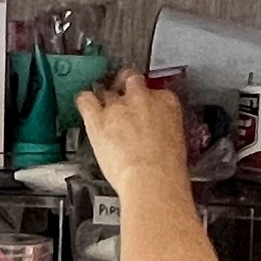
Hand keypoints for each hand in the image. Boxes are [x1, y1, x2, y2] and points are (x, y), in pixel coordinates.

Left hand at [75, 77, 193, 219]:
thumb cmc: (166, 168)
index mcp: (166, 102)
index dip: (146, 98)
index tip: (143, 108)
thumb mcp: (175, 139)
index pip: (154, 90)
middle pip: (130, 81)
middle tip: (123, 100)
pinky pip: (85, 100)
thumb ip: (161, 126)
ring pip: (107, 91)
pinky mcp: (97, 118)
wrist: (152, 179)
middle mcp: (141, 98)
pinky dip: (84, 101)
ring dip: (105, 99)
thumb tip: (153, 132)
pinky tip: (85, 104)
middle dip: (125, 87)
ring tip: (103, 109)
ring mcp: (117, 106)